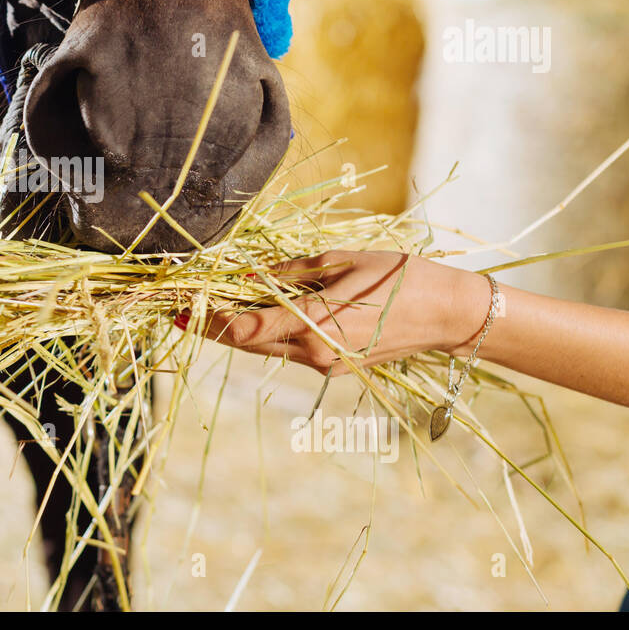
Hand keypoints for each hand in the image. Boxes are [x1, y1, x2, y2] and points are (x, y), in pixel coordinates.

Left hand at [176, 250, 492, 373]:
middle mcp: (315, 353)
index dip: (208, 320)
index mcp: (314, 325)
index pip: (244, 329)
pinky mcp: (336, 368)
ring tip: (211, 308)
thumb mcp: (341, 262)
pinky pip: (291, 350)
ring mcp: (326, 366)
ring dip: (239, 331)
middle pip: (248, 344)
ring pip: (267, 349)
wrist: (448, 315)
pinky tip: (256, 314)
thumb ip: (291, 272)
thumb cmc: (399, 276)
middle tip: (181, 311)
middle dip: (214, 327)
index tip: (180, 308)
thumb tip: (249, 277)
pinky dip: (269, 334)